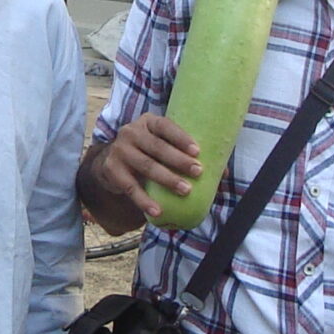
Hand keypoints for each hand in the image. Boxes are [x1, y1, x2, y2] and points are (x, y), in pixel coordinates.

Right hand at [86, 116, 200, 225]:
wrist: (111, 161)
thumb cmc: (147, 152)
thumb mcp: (162, 144)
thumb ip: (186, 153)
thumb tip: (222, 172)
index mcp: (147, 122)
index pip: (165, 126)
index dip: (181, 137)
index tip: (198, 151)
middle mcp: (131, 132)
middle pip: (157, 147)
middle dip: (179, 160)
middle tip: (198, 171)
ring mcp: (119, 150)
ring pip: (146, 166)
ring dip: (167, 179)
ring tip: (186, 190)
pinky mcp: (112, 170)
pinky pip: (131, 187)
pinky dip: (144, 200)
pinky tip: (158, 211)